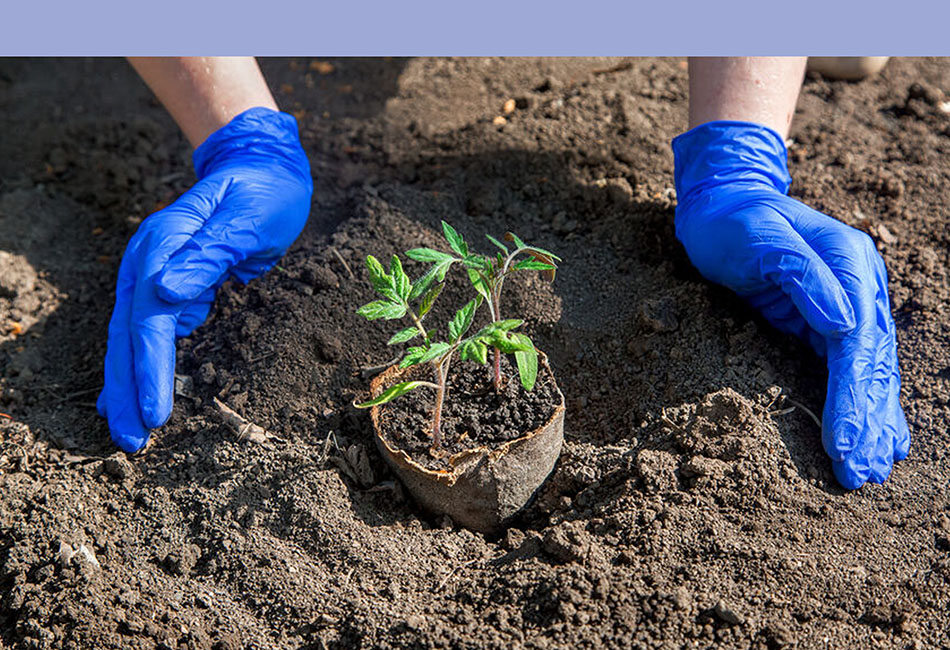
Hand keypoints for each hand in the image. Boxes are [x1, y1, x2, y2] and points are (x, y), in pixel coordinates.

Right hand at [98, 108, 311, 451]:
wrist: (261, 168)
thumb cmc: (262, 194)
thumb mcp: (246, 219)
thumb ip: (208, 255)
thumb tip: (168, 295)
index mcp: (163, 245)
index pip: (150, 317)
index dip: (149, 368)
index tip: (154, 415)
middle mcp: (148, 260)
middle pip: (129, 333)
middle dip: (128, 389)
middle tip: (132, 442)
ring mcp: (153, 271)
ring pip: (133, 336)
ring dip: (128, 383)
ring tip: (128, 431)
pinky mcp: (167, 283)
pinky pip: (148, 329)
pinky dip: (140, 363)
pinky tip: (135, 393)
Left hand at [672, 121, 908, 488]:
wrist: (724, 201)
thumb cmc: (735, 220)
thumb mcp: (761, 239)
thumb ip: (802, 277)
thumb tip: (844, 325)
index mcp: (851, 264)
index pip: (858, 343)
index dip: (853, 396)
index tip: (846, 444)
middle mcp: (859, 285)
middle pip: (872, 363)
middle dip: (868, 420)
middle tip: (863, 474)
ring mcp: (848, 301)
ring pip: (868, 369)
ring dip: (872, 419)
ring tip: (873, 469)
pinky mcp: (826, 318)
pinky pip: (848, 365)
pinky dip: (861, 400)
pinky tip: (875, 434)